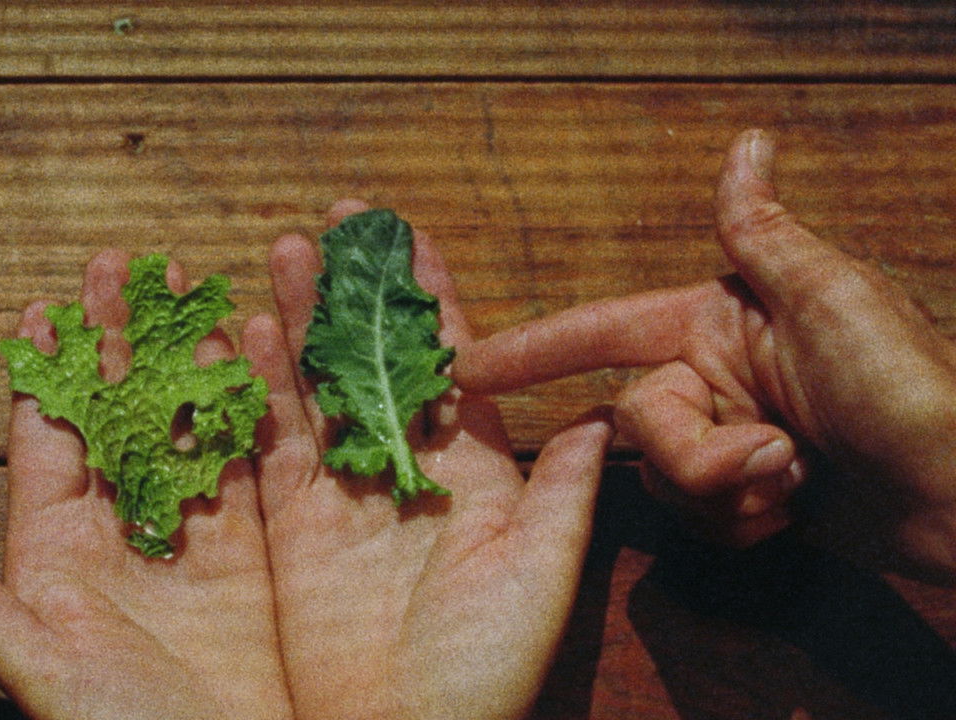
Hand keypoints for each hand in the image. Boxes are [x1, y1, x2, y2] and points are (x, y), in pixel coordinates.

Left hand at [0, 251, 291, 719]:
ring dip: (188, 353)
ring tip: (190, 286)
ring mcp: (194, 532)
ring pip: (187, 422)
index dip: (45, 370)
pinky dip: (254, 402)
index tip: (42, 301)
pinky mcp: (258, 546)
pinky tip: (253, 348)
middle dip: (120, 337)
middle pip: (118, 412)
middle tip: (124, 265)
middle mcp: (125, 530)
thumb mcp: (48, 674)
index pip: (47, 439)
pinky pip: (253, 459)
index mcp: (59, 550)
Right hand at [243, 199, 614, 719]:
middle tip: (335, 225)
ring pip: (317, 388)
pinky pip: (271, 444)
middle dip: (354, 292)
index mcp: (470, 469)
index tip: (408, 235)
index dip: (428, 298)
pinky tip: (246, 335)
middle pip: (373, 359)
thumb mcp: (539, 575)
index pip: (448, 363)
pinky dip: (257, 391)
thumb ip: (564, 495)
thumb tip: (609, 417)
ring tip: (286, 253)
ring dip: (302, 322)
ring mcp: (343, 493)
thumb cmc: (486, 668)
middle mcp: (404, 468)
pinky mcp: (291, 525)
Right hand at [454, 130, 955, 580]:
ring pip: (667, 481)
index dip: (535, 348)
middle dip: (699, 453)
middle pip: (642, 425)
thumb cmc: (911, 387)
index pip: (605, 330)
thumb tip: (747, 142)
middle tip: (778, 453)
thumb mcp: (830, 297)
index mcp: (720, 324)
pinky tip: (798, 509)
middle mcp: (716, 380)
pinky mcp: (747, 500)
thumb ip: (763, 232)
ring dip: (731, 492)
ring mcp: (731, 443)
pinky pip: (701, 522)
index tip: (468, 367)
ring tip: (801, 477)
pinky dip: (745, 524)